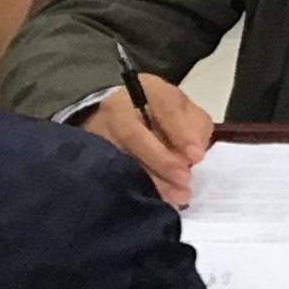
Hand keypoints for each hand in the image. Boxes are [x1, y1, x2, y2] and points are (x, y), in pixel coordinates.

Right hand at [81, 72, 214, 206]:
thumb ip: (193, 125)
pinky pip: (113, 174)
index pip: (164, 106)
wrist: (110, 115)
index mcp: (147, 88)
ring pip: (122, 158)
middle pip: (135, 135)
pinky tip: (153, 199)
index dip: (181, 133)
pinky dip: (134, 187)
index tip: (197, 157)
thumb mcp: (179, 107)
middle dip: (163, 161)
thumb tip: (196, 155)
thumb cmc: (154, 110)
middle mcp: (117, 107)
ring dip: (150, 180)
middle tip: (185, 180)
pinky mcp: (92, 155)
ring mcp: (99, 132)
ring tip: (175, 196)